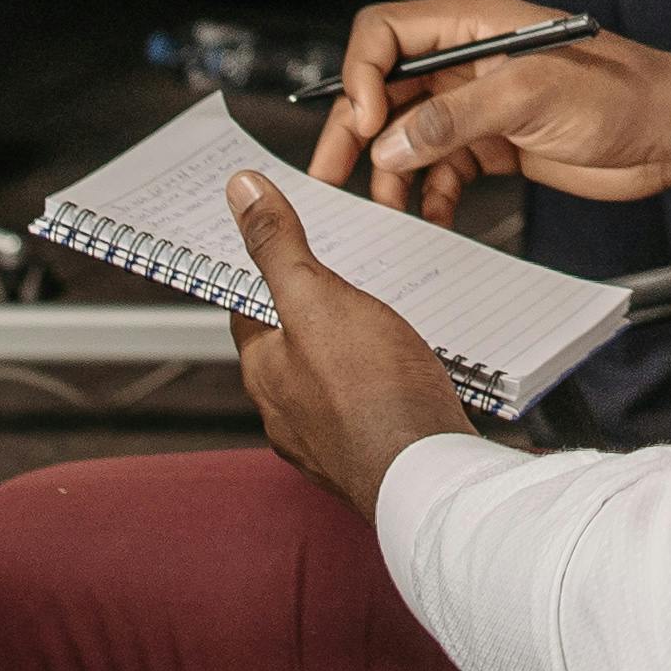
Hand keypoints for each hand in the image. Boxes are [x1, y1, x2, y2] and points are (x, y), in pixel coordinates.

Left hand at [225, 169, 471, 510]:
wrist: (429, 477)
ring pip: (327, 378)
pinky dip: (378, 385)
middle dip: (313, 309)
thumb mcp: (318, 298)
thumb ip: (279, 247)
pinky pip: (364, 407)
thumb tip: (241, 193)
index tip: (277, 242)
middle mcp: (284, 412)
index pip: (247, 307)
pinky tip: (405, 372)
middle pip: (289, 343)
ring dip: (348, 349)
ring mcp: (325, 440)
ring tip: (382, 321)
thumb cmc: (374, 395)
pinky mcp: (367, 455)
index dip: (262, 269)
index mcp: (263, 370)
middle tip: (345, 274)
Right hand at [306, 0, 670, 222]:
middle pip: (384, 89)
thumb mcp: (529, 97)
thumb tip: (389, 144)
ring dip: (391, 173)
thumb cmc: (619, 94)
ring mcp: (478, 103)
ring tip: (386, 212)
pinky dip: (429, 193)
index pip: (383, 33)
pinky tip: (432, 218)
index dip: (362, 75)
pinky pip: (441, 168)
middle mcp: (465, 60)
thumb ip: (453, 118)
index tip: (366, 124)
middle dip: (355, 132)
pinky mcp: (494, 143)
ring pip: (408, 135)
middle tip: (329, 177)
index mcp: (470, 25)